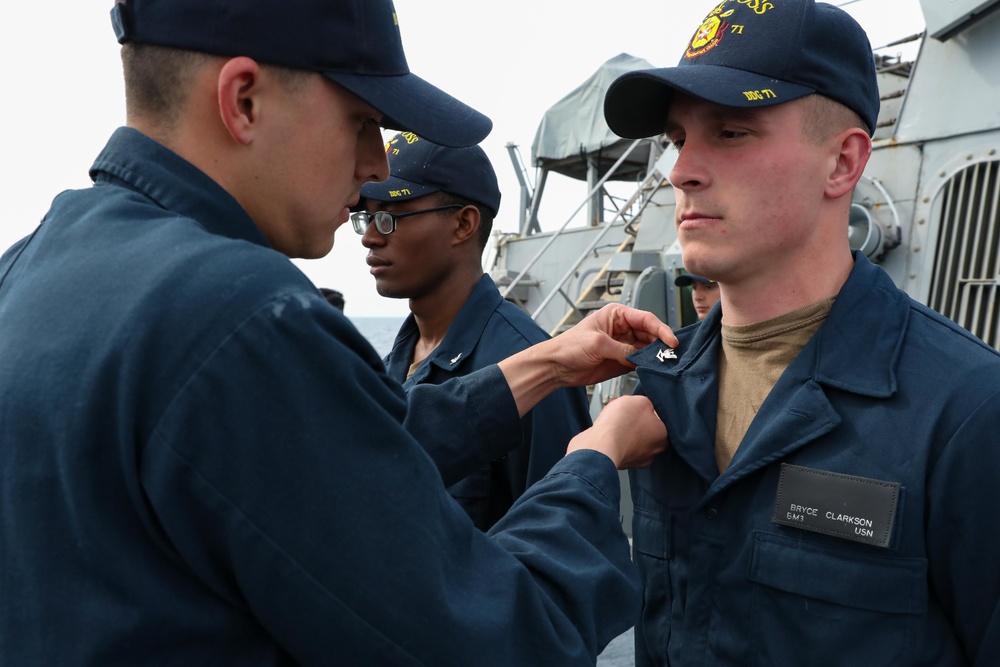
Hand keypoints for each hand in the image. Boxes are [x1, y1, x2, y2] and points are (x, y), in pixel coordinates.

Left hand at [498, 304, 676, 416]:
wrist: (557, 366)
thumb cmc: (570, 346)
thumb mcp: (598, 344)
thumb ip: (622, 350)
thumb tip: (640, 357)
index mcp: (617, 315)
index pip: (645, 319)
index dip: (661, 329)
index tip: (671, 341)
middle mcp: (623, 328)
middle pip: (651, 334)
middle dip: (661, 344)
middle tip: (671, 355)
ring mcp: (624, 345)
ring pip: (648, 349)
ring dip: (656, 356)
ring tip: (665, 364)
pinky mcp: (623, 361)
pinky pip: (641, 362)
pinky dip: (649, 366)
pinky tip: (655, 370)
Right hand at [566, 395, 667, 468]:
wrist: (599, 445)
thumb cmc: (620, 425)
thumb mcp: (640, 401)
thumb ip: (647, 403)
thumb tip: (645, 407)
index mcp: (664, 437)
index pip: (661, 419)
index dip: (647, 410)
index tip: (638, 406)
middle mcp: (653, 451)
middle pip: (646, 430)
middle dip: (635, 420)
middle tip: (626, 412)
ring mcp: (636, 460)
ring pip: (632, 439)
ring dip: (624, 430)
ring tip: (613, 420)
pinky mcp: (620, 462)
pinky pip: (619, 446)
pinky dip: (614, 439)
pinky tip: (607, 431)